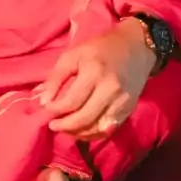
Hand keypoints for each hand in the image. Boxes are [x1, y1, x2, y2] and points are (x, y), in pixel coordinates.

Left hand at [41, 19, 156, 141]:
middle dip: (65, 126)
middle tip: (53, 125)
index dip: (56, 110)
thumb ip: (55, 77)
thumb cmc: (99, 49)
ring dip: (78, 133)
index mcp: (94, 72)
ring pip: (97, 128)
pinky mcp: (129, 109)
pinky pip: (109, 129)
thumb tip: (44, 102)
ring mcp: (122, 101)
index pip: (72, 101)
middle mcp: (111, 89)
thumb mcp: (72, 55)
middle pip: (85, 118)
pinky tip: (82, 130)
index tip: (47, 110)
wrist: (136, 47)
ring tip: (65, 128)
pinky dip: (93, 134)